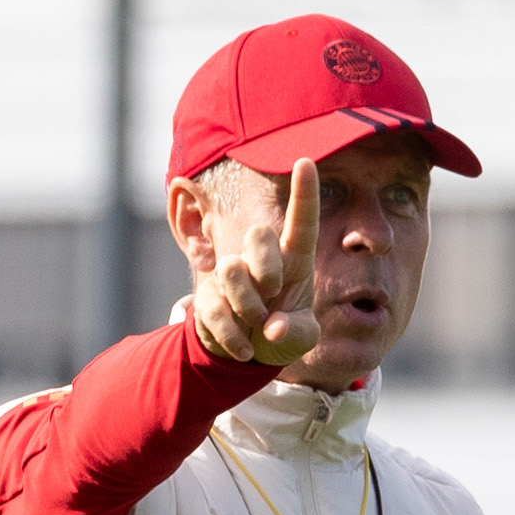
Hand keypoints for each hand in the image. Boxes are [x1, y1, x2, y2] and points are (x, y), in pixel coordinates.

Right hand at [187, 160, 328, 369]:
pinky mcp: (209, 295)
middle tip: (271, 295)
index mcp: (294, 259)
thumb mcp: (303, 339)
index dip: (304, 194)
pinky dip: (232, 335)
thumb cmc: (283, 332)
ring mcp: (232, 273)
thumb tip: (274, 327)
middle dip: (266, 268)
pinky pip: (214, 307)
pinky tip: (244, 348)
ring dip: (246, 305)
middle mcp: (261, 258)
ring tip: (255, 324)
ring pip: (231, 269)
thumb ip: (297, 333)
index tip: (305, 162)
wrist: (249, 353)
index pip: (301, 222)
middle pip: (259, 234)